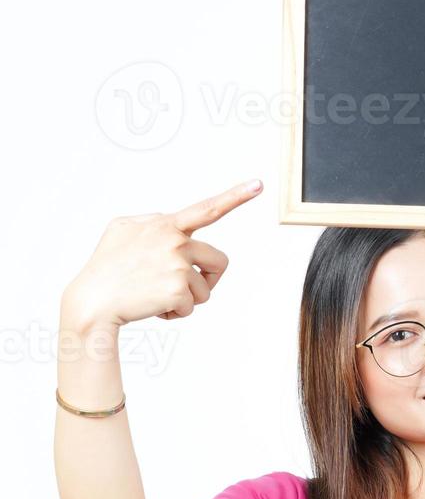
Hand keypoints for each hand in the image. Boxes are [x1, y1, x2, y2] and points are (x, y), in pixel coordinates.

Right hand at [63, 178, 262, 327]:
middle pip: (219, 262)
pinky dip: (175, 313)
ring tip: (157, 296)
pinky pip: (191, 307)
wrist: (92, 301)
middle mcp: (175, 240)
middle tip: (182, 288)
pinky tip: (152, 307)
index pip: (207, 209)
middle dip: (207, 279)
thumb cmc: (106, 267)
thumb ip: (152, 222)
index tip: (258, 184)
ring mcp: (177, 264)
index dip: (235, 196)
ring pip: (205, 289)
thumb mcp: (122, 230)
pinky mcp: (177, 289)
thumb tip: (173, 223)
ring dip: (187, 299)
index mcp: (165, 224)